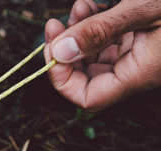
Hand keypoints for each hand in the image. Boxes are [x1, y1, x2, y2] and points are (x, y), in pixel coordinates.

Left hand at [44, 0, 160, 111]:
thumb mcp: (142, 7)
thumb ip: (99, 31)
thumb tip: (60, 52)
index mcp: (141, 73)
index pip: (89, 98)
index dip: (63, 80)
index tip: (51, 51)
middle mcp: (138, 70)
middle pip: (87, 77)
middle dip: (65, 51)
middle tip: (55, 26)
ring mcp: (139, 56)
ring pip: (95, 57)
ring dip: (78, 34)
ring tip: (78, 8)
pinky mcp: (142, 40)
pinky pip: (109, 43)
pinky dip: (94, 27)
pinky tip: (89, 7)